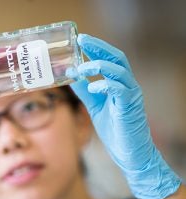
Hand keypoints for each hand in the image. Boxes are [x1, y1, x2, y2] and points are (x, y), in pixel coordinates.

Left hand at [68, 34, 180, 198]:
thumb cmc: (115, 131)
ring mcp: (130, 96)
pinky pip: (120, 90)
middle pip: (117, 58)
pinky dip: (105, 85)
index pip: (110, 60)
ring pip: (119, 71)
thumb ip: (85, 92)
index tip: (80, 41)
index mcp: (119, 85)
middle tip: (82, 40)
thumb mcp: (95, 107)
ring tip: (82, 67)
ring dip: (99, 65)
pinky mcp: (130, 107)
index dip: (96, 48)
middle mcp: (127, 86)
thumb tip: (72, 76)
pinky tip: (92, 87)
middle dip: (99, 47)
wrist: (129, 154)